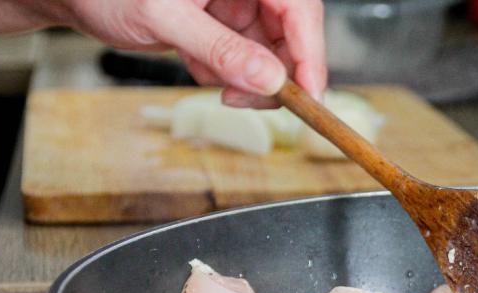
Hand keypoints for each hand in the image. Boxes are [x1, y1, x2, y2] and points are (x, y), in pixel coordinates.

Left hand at [0, 0, 326, 107]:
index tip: (309, 94)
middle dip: (275, 74)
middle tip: (247, 98)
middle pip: (291, 35)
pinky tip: (196, 65)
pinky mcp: (223, 27)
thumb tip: (268, 80)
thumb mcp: (167, 18)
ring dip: (247, 80)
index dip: (310, 53)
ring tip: (211, 79)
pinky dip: (225, 75)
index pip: (298, 8)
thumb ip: (221, 49)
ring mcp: (236, 7)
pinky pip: (244, 61)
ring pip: (270, 54)